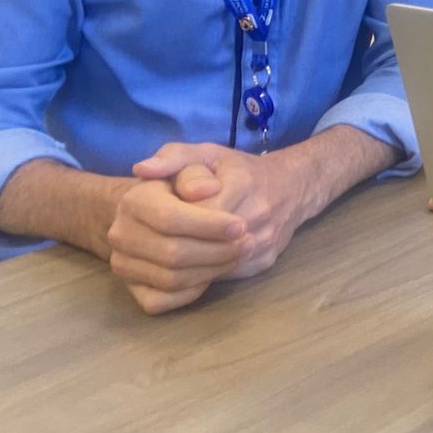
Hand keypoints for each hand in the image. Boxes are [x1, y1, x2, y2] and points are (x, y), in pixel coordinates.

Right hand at [105, 166, 248, 314]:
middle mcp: (121, 234)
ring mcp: (124, 264)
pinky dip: (191, 292)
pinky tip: (213, 273)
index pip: (170, 218)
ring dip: (211, 271)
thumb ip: (193, 163)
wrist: (166, 207)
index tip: (240, 225)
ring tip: (238, 255)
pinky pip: (160, 301)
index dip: (209, 225)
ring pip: (170, 279)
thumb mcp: (195, 159)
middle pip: (173, 253)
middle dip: (217, 251)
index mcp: (134, 200)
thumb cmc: (189, 182)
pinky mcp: (133, 288)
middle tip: (248, 243)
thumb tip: (202, 189)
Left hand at [134, 143, 315, 281]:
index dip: (166, 221)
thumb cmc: (238, 171)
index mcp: (241, 182)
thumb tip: (141, 170)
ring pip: (209, 268)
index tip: (156, 219)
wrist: (291, 188)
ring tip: (165, 257)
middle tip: (154, 243)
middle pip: (197, 245)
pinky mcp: (265, 263)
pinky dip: (198, 279)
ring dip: (179, 268)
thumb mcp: (205, 153)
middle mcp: (258, 213)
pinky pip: (223, 278)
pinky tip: (188, 267)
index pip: (190, 213)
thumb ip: (172, 157)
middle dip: (167, 247)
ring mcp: (264, 241)